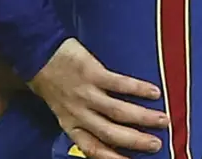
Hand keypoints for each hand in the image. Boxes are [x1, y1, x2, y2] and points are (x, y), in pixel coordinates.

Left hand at [28, 38, 167, 158]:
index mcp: (70, 123)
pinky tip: (154, 92)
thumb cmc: (50, 81)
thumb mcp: (59, 108)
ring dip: (143, 118)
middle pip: (111, 133)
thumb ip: (79, 121)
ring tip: (164, 120)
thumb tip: (104, 136)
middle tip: (157, 144)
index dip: (112, 158)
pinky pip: (119, 84)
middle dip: (136, 141)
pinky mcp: (92, 72)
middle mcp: (79, 112)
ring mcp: (86, 93)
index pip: (92, 148)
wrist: (37, 52)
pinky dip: (138, 89)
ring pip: (118, 111)